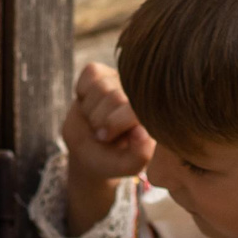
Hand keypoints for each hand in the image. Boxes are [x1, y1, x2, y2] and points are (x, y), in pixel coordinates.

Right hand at [60, 62, 153, 229]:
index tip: (106, 139)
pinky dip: (83, 91)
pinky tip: (89, 104)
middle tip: (100, 132)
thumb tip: (141, 131)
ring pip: (100, 87)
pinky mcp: (102, 72)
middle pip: (115, 97)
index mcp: (154, 114)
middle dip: (99, 120)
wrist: (87, 150)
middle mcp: (142, 93)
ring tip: (96, 121)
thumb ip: (140, 154)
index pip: (135, 108)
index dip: (113, 124)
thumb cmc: (111, 158)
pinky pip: (90, 73)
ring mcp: (122, 79)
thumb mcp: (127, 165)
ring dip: (90, 110)